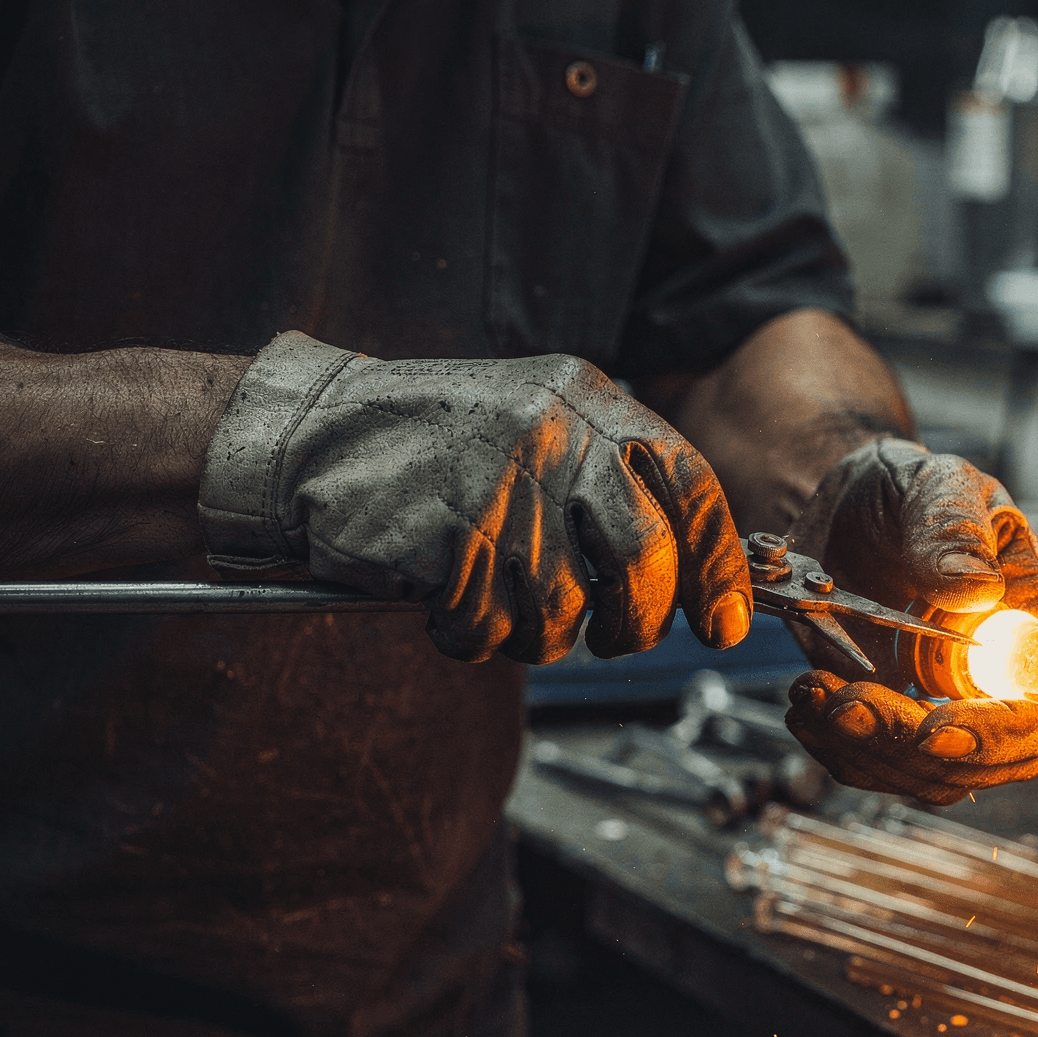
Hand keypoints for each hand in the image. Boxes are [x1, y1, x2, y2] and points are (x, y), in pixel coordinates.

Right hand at [198, 331, 750, 662]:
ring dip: (530, 629)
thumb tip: (694, 576)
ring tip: (491, 592)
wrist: (312, 433)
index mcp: (589, 400)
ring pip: (564, 612)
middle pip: (645, 561)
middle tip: (618, 636)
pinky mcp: (450, 539)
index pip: (691, 486)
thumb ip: (611, 479)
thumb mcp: (538, 423)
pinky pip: (489, 629)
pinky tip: (440, 594)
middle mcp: (555, 436)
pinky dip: (467, 633)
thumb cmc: (436, 446)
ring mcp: (503, 487)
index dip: (718, 565)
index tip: (725, 622)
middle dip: (639, 621)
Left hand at [782, 439, 1037, 802]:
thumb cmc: (909, 492)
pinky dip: (841, 750)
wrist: (851, 514)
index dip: (998, 731)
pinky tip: (808, 705)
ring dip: (867, 751)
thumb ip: (954, 529)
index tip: (934, 730)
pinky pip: (887, 770)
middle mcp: (1016, 681)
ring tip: (813, 692)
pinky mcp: (911, 727)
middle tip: (845, 703)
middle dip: (913, 748)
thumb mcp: (935, 485)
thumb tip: (975, 588)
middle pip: (995, 761)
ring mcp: (964, 711)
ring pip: (936, 778)